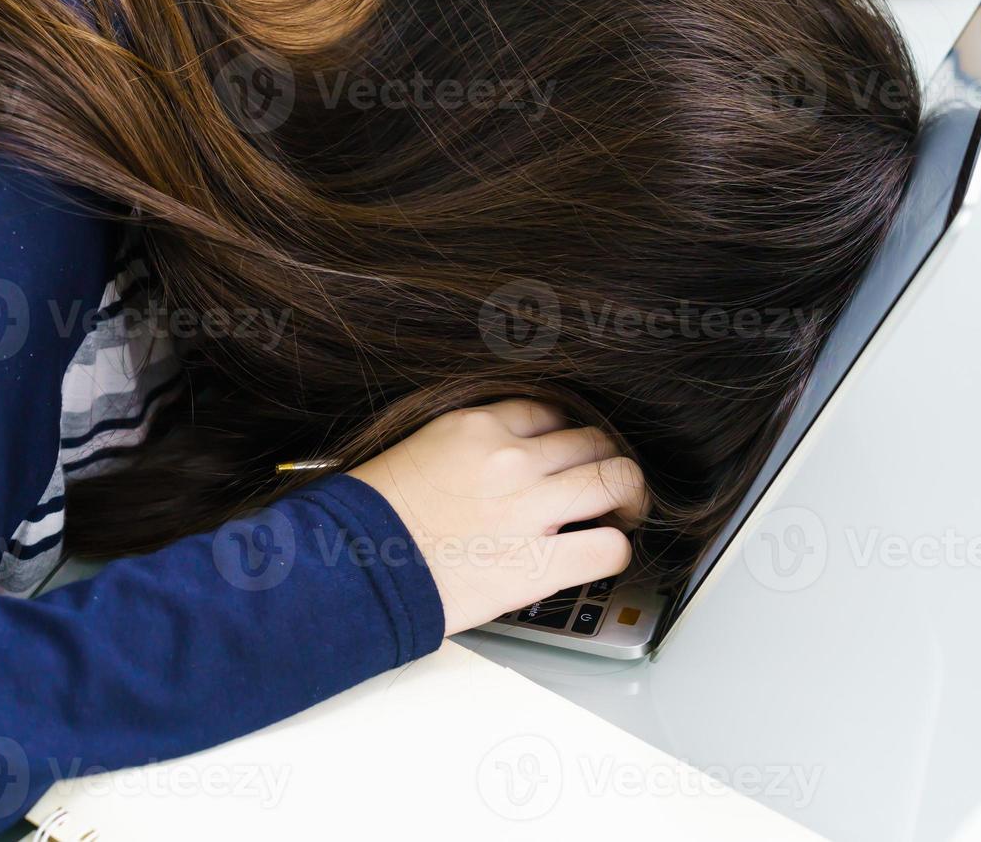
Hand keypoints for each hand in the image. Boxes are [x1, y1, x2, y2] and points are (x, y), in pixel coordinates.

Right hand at [347, 399, 647, 635]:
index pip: (547, 412)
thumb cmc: (373, 518)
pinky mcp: (538, 563)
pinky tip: (604, 551)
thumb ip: (468, 448)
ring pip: (616, 479)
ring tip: (624, 512)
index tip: (568, 453)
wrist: (353, 568)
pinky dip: (615, 548)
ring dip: (628, 496)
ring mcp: (529, 508)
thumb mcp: (417, 451)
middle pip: (591, 440)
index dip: (564, 435)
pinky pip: (609, 547)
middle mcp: (510, 458)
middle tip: (606, 483)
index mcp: (476, 426)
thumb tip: (501, 460)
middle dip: (604, 460)